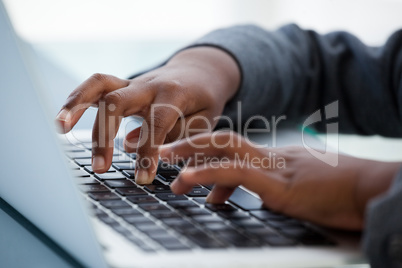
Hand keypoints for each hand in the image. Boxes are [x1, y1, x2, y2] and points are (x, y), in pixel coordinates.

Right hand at [56, 47, 239, 183]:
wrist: (199, 72)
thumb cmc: (203, 101)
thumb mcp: (204, 120)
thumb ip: (175, 135)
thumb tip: (130, 146)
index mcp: (175, 94)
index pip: (157, 123)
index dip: (149, 151)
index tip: (143, 178)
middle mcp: (150, 84)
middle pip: (118, 102)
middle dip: (105, 135)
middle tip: (100, 168)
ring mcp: (134, 82)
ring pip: (99, 84)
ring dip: (76, 105)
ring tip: (59, 128)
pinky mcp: (123, 85)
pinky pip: (96, 86)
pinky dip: (77, 99)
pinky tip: (63, 119)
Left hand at [160, 131, 400, 229]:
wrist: (371, 189)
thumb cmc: (339, 193)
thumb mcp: (297, 190)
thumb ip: (266, 189)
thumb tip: (236, 197)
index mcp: (274, 158)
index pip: (233, 149)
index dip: (206, 153)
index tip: (185, 167)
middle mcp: (270, 156)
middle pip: (223, 139)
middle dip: (191, 143)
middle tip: (165, 152)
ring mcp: (273, 167)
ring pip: (224, 150)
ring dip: (191, 154)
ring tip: (166, 164)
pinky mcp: (279, 184)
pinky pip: (236, 172)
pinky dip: (208, 173)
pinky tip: (186, 178)